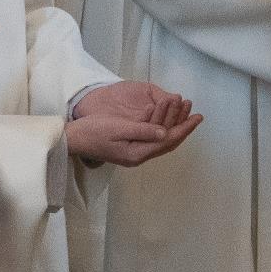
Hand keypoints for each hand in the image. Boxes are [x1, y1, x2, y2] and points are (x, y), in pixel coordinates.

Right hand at [65, 80, 201, 166]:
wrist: (73, 139)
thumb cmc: (93, 131)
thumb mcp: (118, 128)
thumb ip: (142, 130)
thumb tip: (164, 132)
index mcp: (137, 153)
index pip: (167, 141)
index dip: (184, 129)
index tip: (197, 117)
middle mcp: (138, 156)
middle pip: (167, 143)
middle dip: (183, 128)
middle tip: (196, 115)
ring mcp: (134, 154)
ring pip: (161, 141)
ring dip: (174, 127)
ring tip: (185, 115)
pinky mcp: (129, 148)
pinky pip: (153, 140)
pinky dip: (163, 129)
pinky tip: (167, 122)